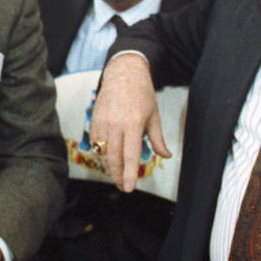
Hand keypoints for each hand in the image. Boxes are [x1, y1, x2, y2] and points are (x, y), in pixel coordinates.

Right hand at [90, 53, 170, 192]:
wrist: (124, 74)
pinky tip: (108, 157)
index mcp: (133, 123)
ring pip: (102, 152)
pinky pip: (94, 143)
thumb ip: (157, 139)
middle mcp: (116, 124)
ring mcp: (102, 122)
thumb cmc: (141, 93)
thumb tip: (166, 155)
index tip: (129, 187)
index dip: (129, 174)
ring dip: (108, 166)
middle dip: (117, 175)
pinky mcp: (94, 120)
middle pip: (113, 158)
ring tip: (117, 173)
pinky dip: (100, 153)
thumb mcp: (154, 116)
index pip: (130, 155)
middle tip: (122, 186)